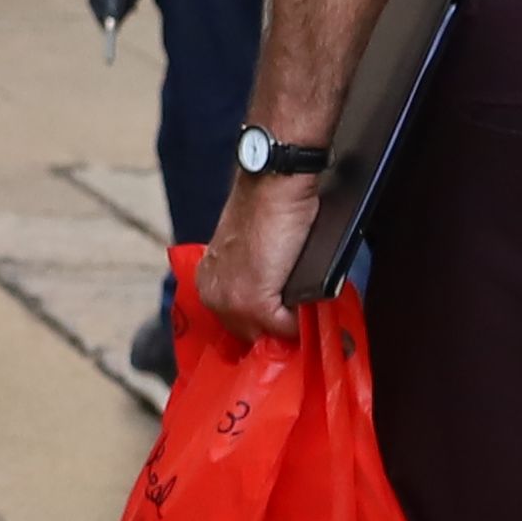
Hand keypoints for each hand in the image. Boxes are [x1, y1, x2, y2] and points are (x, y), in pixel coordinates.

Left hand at [199, 165, 325, 342]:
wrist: (273, 186)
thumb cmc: (270, 210)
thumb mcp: (253, 252)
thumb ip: (256, 280)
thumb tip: (283, 308)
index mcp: (210, 281)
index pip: (238, 322)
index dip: (266, 324)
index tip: (288, 321)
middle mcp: (212, 294)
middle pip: (251, 333)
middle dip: (278, 329)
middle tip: (306, 323)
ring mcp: (230, 300)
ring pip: (267, 334)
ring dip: (291, 327)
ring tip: (311, 316)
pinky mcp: (253, 300)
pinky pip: (285, 328)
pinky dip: (302, 323)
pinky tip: (312, 307)